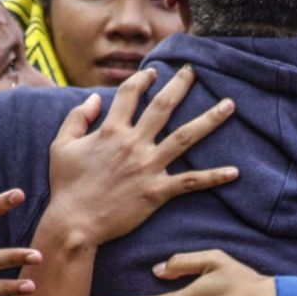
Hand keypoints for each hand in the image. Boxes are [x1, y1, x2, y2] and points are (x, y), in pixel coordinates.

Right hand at [46, 66, 237, 245]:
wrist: (74, 223)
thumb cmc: (67, 185)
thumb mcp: (62, 145)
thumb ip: (77, 117)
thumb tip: (95, 98)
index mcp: (111, 131)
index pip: (130, 95)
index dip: (142, 79)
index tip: (155, 72)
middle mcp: (133, 144)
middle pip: (163, 107)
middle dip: (180, 86)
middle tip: (194, 72)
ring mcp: (148, 167)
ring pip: (185, 137)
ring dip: (209, 119)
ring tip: (229, 105)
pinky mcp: (156, 191)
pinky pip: (190, 182)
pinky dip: (213, 177)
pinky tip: (234, 171)